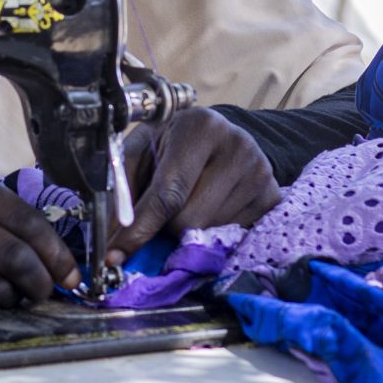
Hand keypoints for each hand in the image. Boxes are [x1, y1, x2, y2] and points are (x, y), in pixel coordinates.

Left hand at [106, 108, 279, 267]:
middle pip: (189, 220)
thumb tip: (109, 238)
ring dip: (192, 228)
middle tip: (166, 207)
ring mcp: (261, 172)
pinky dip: (215, 231)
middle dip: (167, 225)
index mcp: (199, 127)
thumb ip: (121, 190)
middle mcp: (238, 145)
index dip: (139, 228)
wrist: (219, 136)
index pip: (168, 193)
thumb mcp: (141, 152)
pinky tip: (213, 207)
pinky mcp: (273, 196)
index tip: (114, 256)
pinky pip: (234, 237)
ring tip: (192, 200)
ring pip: (210, 232)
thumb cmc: (171, 146)